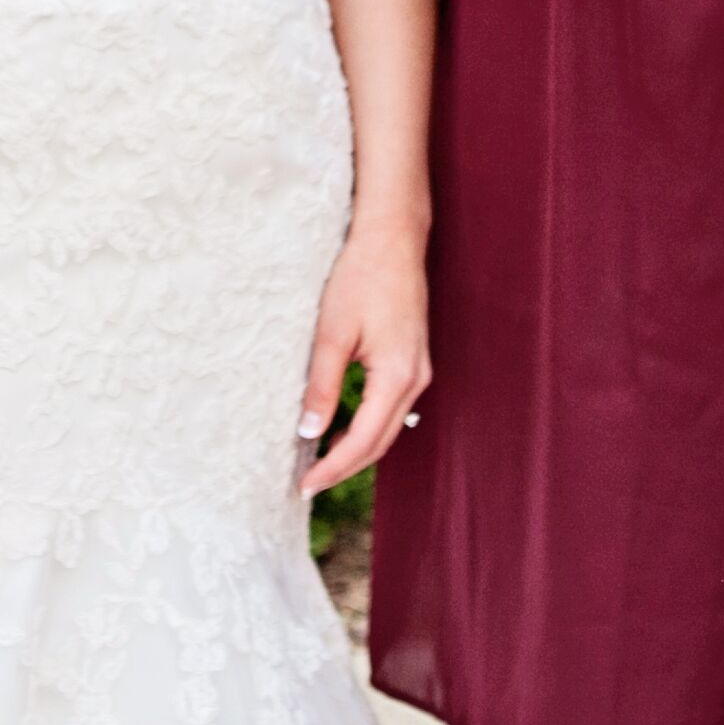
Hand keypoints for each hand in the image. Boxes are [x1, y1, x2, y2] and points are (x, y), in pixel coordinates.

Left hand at [297, 217, 430, 497]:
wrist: (391, 239)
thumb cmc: (360, 278)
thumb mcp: (332, 333)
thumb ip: (321, 386)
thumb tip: (308, 432)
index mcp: (397, 376)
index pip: (363, 440)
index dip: (333, 466)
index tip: (304, 485)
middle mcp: (415, 380)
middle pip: (381, 442)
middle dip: (344, 466)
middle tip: (308, 483)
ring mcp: (419, 371)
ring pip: (388, 428)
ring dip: (357, 449)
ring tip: (320, 464)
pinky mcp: (413, 361)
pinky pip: (392, 408)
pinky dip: (368, 427)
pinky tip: (343, 430)